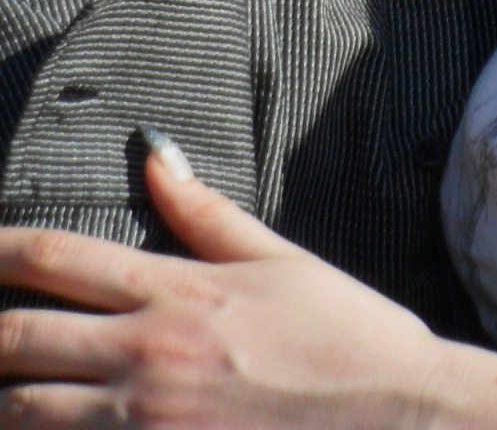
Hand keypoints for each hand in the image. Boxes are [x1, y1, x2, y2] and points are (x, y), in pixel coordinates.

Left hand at [0, 141, 442, 426]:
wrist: (396, 416)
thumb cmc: (347, 336)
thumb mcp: (280, 259)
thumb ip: (204, 212)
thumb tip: (153, 155)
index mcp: (175, 291)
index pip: (56, 258)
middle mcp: (146, 355)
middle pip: (18, 338)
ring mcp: (144, 422)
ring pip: (24, 411)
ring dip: (0, 394)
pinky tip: (38, 426)